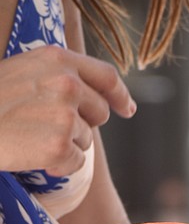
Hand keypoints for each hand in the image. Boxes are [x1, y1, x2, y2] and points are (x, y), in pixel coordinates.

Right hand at [0, 46, 134, 176]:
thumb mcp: (25, 70)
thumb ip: (59, 74)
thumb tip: (97, 96)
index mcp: (57, 58)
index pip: (106, 76)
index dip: (119, 95)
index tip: (127, 109)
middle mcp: (66, 83)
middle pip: (99, 113)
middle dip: (82, 123)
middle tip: (48, 125)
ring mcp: (65, 115)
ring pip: (86, 139)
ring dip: (67, 143)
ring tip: (33, 135)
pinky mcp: (59, 146)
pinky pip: (77, 162)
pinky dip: (60, 165)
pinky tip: (34, 154)